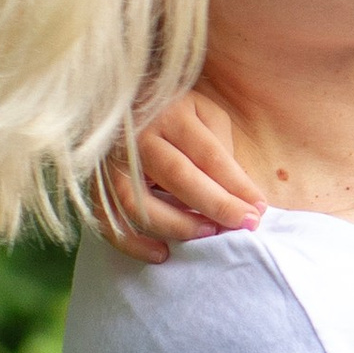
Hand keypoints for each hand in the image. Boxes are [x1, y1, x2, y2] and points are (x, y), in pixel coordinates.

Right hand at [88, 92, 266, 262]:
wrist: (117, 98)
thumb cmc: (173, 110)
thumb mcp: (204, 112)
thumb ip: (220, 146)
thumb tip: (238, 192)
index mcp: (171, 113)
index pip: (209, 155)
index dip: (236, 185)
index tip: (258, 209)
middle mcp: (138, 135)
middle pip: (179, 177)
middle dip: (216, 206)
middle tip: (243, 225)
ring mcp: (112, 161)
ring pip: (141, 203)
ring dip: (177, 225)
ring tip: (208, 234)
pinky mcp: (95, 184)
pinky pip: (109, 220)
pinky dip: (133, 243)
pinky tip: (161, 254)